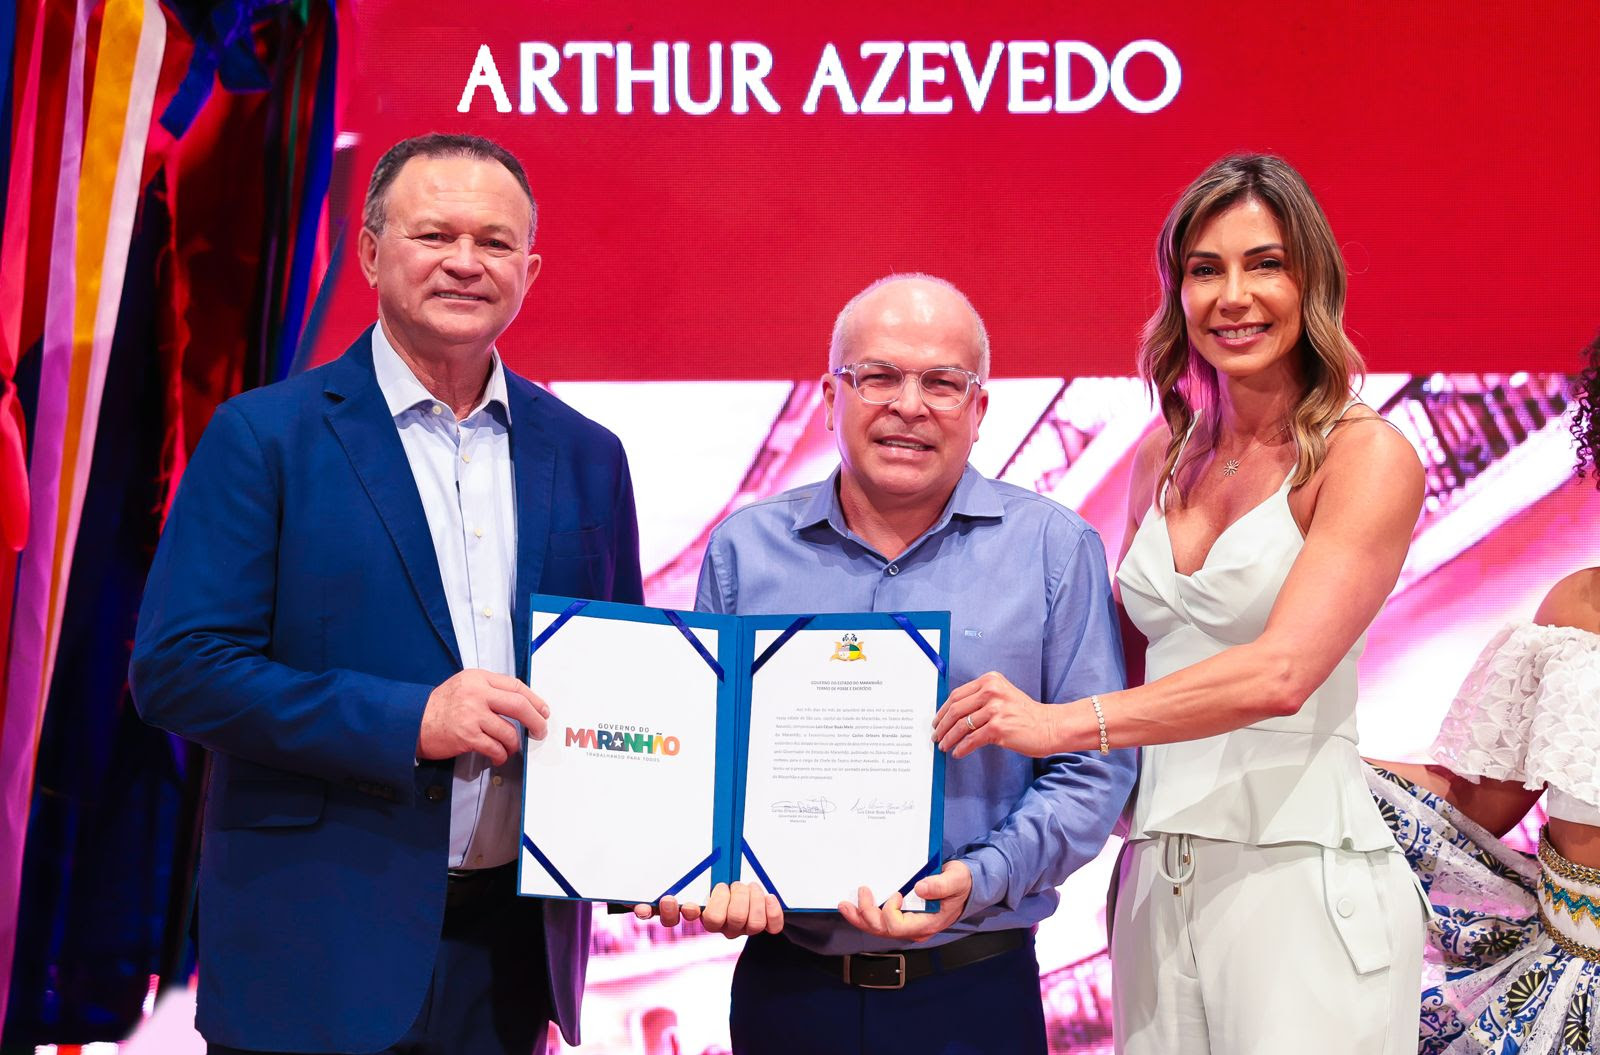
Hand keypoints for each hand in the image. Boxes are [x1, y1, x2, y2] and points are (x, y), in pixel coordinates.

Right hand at [417, 669, 548, 764]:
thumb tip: (520, 703)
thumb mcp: (464, 686)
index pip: (516, 686)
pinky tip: (499, 756)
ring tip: (512, 747)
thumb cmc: (440, 705)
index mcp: (478, 678)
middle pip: (519, 705)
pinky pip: (495, 747)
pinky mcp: (467, 736)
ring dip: (515, 743)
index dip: (535, 700)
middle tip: (540, 730)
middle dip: (536, 720)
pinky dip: (501, 755)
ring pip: (509, 731)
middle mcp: (477, 693)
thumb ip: (489, 690)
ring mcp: (472, 715)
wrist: (411, 721)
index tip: (543, 710)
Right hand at [636, 883, 781, 937]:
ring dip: (748, 899)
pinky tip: (769, 896)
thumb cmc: (721, 869)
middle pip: (715, 922)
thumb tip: (648, 881)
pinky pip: (771, 927)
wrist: (752, 882)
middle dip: (723, 898)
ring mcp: (741, 927)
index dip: (669, 913)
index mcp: (694, 910)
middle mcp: (716, 923)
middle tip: (727, 884)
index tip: (669, 898)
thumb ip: (680, 870)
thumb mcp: (700, 866)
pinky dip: (772, 910)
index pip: (671, 920)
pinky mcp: (763, 925)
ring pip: (746, 925)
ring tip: (747, 886)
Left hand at [837, 860, 970, 942]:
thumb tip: (920, 888)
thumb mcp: (956, 880)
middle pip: (883, 930)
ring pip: (878, 929)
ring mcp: (907, 925)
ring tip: (844, 906)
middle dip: (866, 915)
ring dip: (860, 918)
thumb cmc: (961, 884)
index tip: (897, 892)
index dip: (890, 912)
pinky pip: (880, 922)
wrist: (965, 887)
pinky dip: (865, 915)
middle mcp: (914, 929)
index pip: (898, 926)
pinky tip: (854, 907)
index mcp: (927, 924)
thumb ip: (940, 885)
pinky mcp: (902, 917)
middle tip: (861, 893)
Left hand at [933, 671, 1061, 758]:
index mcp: (990, 681)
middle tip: (936, 736)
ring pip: (961, 726)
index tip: (937, 721)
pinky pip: (972, 740)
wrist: (1050, 726)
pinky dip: (961, 748)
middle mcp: (992, 692)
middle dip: (942, 725)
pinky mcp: (998, 728)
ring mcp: (995, 710)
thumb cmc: (1026, 714)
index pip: (957, 695)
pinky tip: (958, 753)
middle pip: (955, 710)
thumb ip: (981, 699)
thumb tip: (953, 715)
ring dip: (949, 739)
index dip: (942, 710)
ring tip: (944, 746)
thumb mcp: (1002, 696)